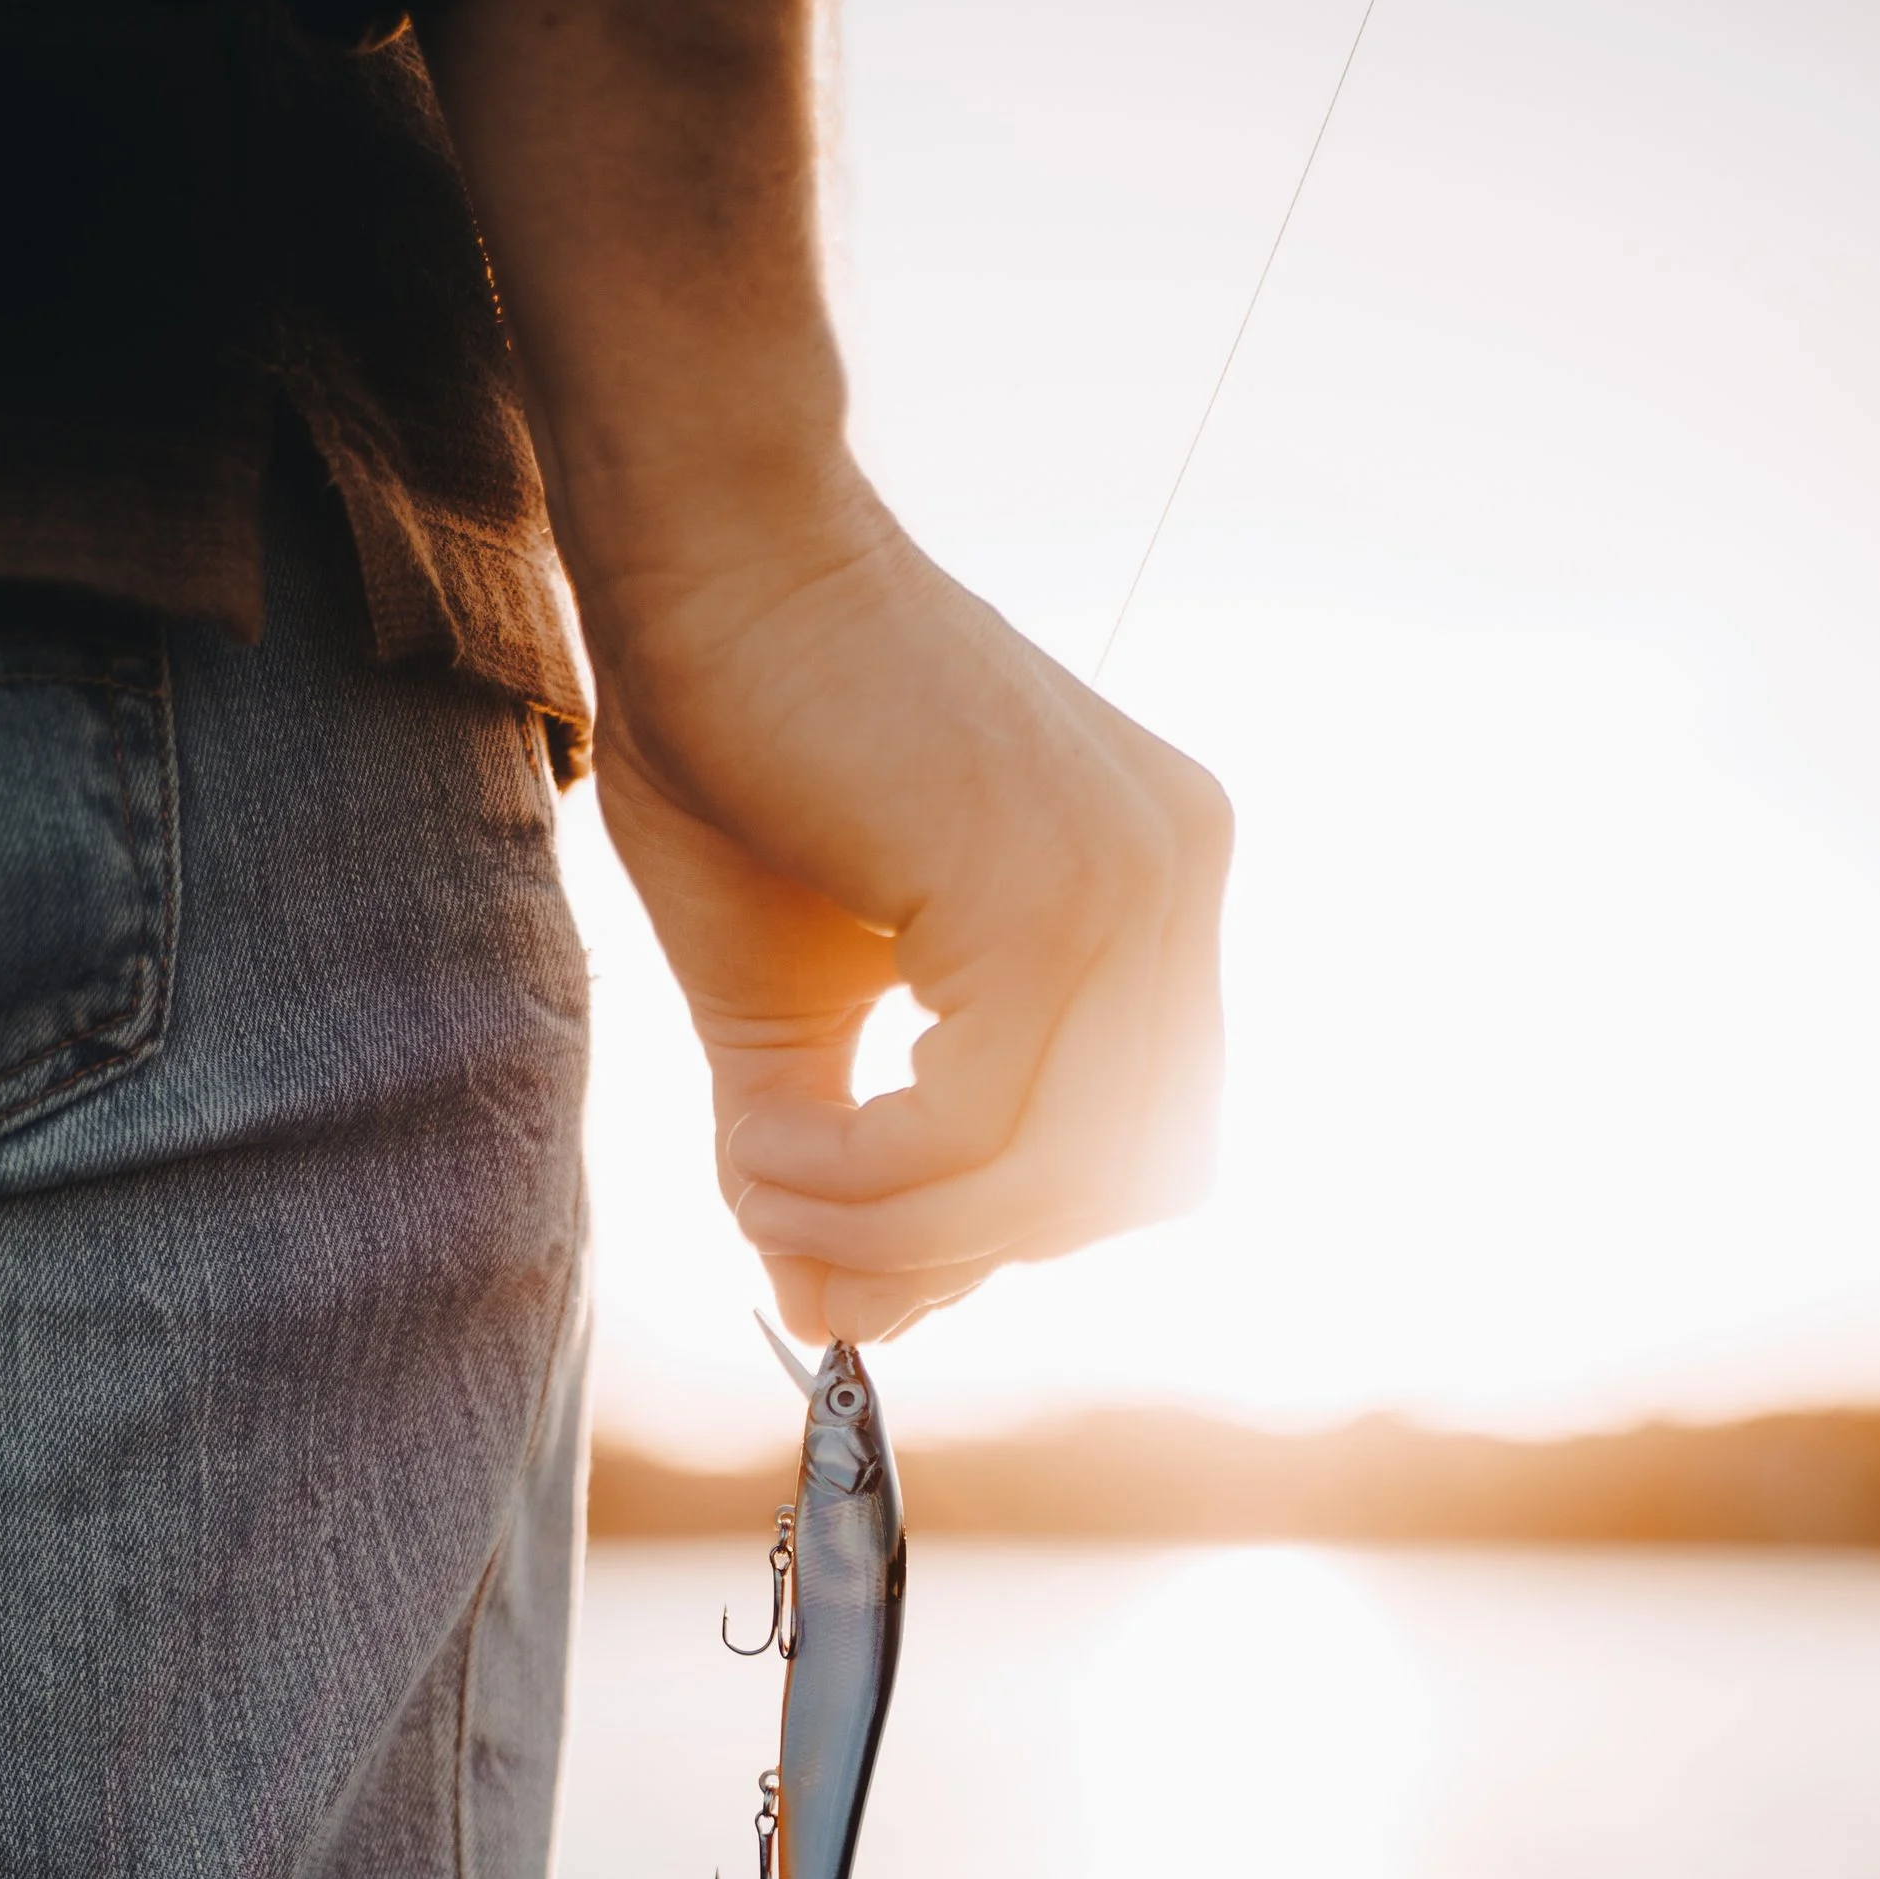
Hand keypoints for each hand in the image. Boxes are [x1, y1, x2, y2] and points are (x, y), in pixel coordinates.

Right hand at [592, 480, 1231, 1346]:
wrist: (703, 553)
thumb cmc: (735, 734)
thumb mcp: (790, 994)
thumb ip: (830, 1151)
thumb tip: (830, 1325)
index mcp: (1156, 891)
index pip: (1141, 1147)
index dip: (1006, 1228)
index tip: (863, 1243)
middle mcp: (1177, 884)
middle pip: (1117, 1190)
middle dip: (948, 1252)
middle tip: (797, 1242)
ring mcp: (1134, 886)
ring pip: (1048, 1178)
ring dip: (888, 1229)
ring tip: (761, 1188)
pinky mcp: (1052, 896)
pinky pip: (976, 1129)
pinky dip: (863, 1180)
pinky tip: (769, 1149)